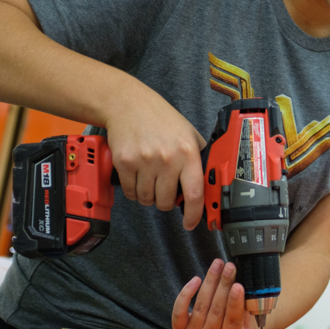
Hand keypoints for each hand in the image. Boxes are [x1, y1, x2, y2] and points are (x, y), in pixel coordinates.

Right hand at [104, 87, 207, 228]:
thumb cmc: (161, 119)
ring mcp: (145, 161)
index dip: (194, 214)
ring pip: (146, 199)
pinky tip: (137, 176)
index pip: (194, 193)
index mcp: (188, 153)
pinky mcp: (124, 163)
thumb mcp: (189, 134)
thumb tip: (204, 186)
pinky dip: (133, 191)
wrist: (129, 105)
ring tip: (150, 178)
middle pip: (165, 202)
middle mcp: (168, 159)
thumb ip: (197, 158)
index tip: (190, 223)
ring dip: (148, 196)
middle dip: (165, 202)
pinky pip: (130, 193)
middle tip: (164, 188)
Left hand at [172, 259, 256, 328]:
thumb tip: (241, 281)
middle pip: (216, 310)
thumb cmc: (239, 327)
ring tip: (217, 265)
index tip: (238, 285)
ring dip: (210, 282)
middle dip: (224, 285)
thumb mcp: (247, 320)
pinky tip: (196, 280)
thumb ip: (244, 306)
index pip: (233, 321)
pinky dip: (186, 294)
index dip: (235, 302)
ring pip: (201, 306)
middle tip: (229, 267)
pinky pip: (179, 312)